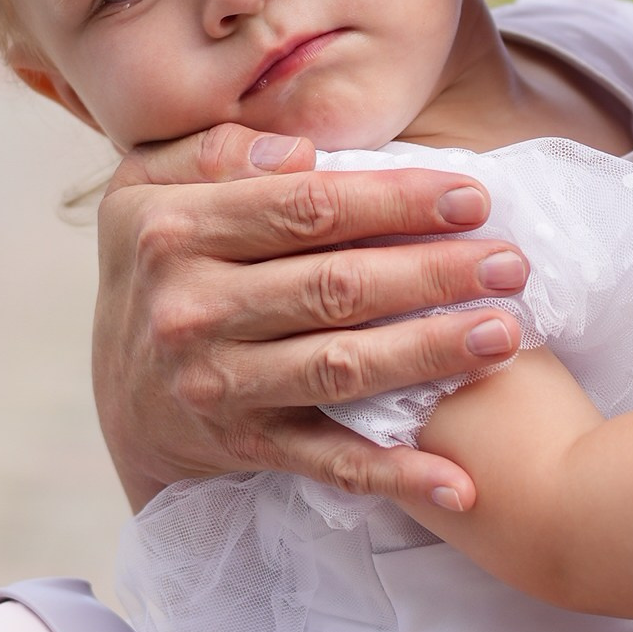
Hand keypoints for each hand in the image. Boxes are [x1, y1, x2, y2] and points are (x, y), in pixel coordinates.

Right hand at [92, 124, 530, 509]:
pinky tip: (459, 482)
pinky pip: (326, 462)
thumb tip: (299, 149)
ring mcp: (216, 384)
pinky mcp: (242, 446)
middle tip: (511, 263)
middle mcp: (191, 309)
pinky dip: (393, 475)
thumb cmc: (159, 267)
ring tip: (505, 334)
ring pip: (340, 369)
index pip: (305, 207)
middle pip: (334, 286)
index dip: (395, 201)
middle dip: (434, 272)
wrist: (121, 395)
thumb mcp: (148, 187)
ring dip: (429, 353)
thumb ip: (217, 151)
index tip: (471, 197)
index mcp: (174, 230)